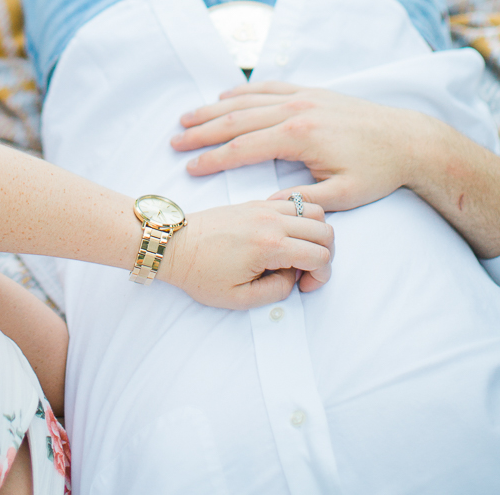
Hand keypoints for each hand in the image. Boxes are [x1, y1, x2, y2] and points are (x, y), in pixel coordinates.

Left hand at [158, 199, 333, 307]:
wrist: (174, 244)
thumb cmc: (201, 273)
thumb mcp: (240, 298)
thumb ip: (276, 291)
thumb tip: (293, 276)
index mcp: (270, 245)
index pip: (320, 255)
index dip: (320, 276)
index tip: (302, 286)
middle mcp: (271, 220)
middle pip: (325, 229)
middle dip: (325, 254)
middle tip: (304, 272)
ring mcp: (264, 207)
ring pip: (314, 210)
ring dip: (315, 232)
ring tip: (298, 252)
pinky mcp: (256, 202)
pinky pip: (293, 201)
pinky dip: (300, 218)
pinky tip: (284, 237)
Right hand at [172, 81, 421, 209]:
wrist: (407, 139)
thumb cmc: (377, 171)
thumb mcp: (343, 195)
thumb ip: (304, 200)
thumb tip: (268, 206)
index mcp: (299, 137)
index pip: (244, 148)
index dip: (214, 159)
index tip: (190, 169)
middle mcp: (295, 110)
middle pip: (237, 119)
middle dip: (203, 131)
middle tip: (175, 140)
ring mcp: (302, 97)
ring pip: (247, 100)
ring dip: (215, 108)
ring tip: (188, 117)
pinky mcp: (310, 92)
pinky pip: (268, 87)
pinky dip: (242, 90)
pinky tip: (225, 95)